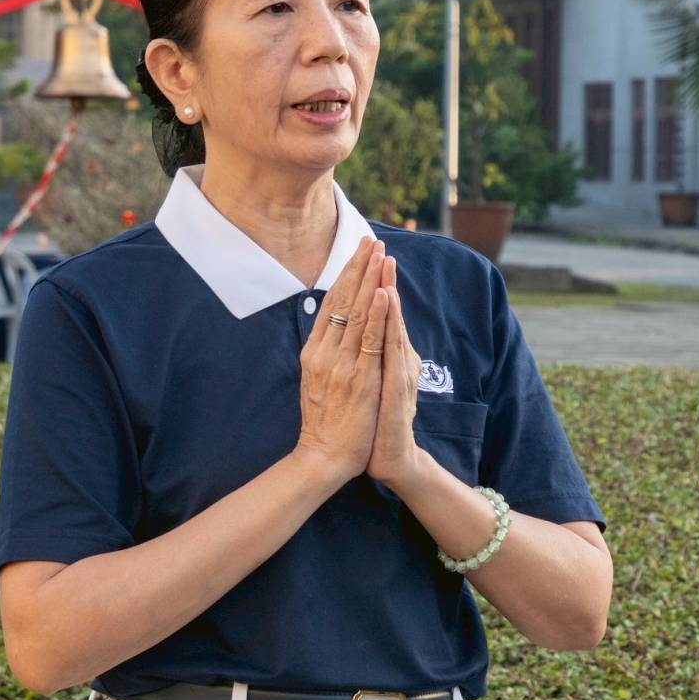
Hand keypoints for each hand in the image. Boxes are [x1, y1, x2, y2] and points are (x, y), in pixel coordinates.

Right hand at [294, 235, 390, 484]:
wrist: (323, 458)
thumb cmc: (326, 424)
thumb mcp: (319, 382)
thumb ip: (327, 356)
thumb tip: (334, 331)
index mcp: (314, 352)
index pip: (331, 304)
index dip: (346, 276)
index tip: (359, 252)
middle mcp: (324, 352)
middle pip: (342, 301)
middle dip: (358, 268)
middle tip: (371, 240)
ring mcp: (340, 364)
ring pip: (356, 313)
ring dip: (370, 281)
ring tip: (380, 255)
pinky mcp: (357, 378)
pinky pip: (368, 340)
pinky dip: (376, 314)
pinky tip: (384, 292)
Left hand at [366, 258, 424, 490]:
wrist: (389, 457)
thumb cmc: (378, 421)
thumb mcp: (372, 383)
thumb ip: (370, 357)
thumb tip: (361, 334)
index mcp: (387, 356)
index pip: (378, 313)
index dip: (373, 284)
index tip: (368, 255)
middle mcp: (396, 358)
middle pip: (385, 311)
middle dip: (380, 276)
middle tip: (377, 244)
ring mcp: (397, 370)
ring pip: (389, 322)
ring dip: (386, 289)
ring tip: (383, 261)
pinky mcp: (396, 385)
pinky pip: (389, 346)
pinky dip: (388, 320)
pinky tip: (385, 300)